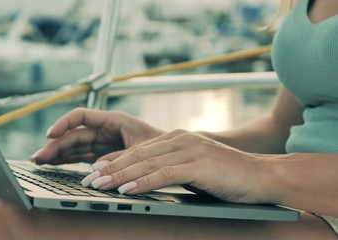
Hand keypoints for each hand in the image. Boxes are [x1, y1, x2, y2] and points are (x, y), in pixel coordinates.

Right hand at [30, 108, 163, 165]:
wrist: (171, 155)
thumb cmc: (161, 145)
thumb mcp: (141, 150)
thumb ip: (120, 158)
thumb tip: (97, 168)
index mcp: (114, 120)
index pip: (82, 116)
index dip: (64, 122)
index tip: (51, 133)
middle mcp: (105, 130)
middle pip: (74, 134)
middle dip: (55, 144)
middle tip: (38, 156)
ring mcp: (103, 143)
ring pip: (75, 146)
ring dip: (58, 153)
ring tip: (39, 161)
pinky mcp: (103, 155)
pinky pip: (82, 156)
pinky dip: (68, 160)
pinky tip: (54, 164)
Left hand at [83, 130, 271, 203]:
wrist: (261, 175)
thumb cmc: (226, 174)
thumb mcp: (193, 166)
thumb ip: (170, 167)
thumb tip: (144, 178)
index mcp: (177, 138)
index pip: (139, 150)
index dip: (115, 161)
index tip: (96, 172)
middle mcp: (180, 139)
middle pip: (137, 154)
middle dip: (110, 168)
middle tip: (89, 180)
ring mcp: (189, 150)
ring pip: (146, 163)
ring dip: (120, 175)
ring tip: (99, 185)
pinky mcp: (198, 164)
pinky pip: (164, 174)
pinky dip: (143, 182)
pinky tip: (127, 190)